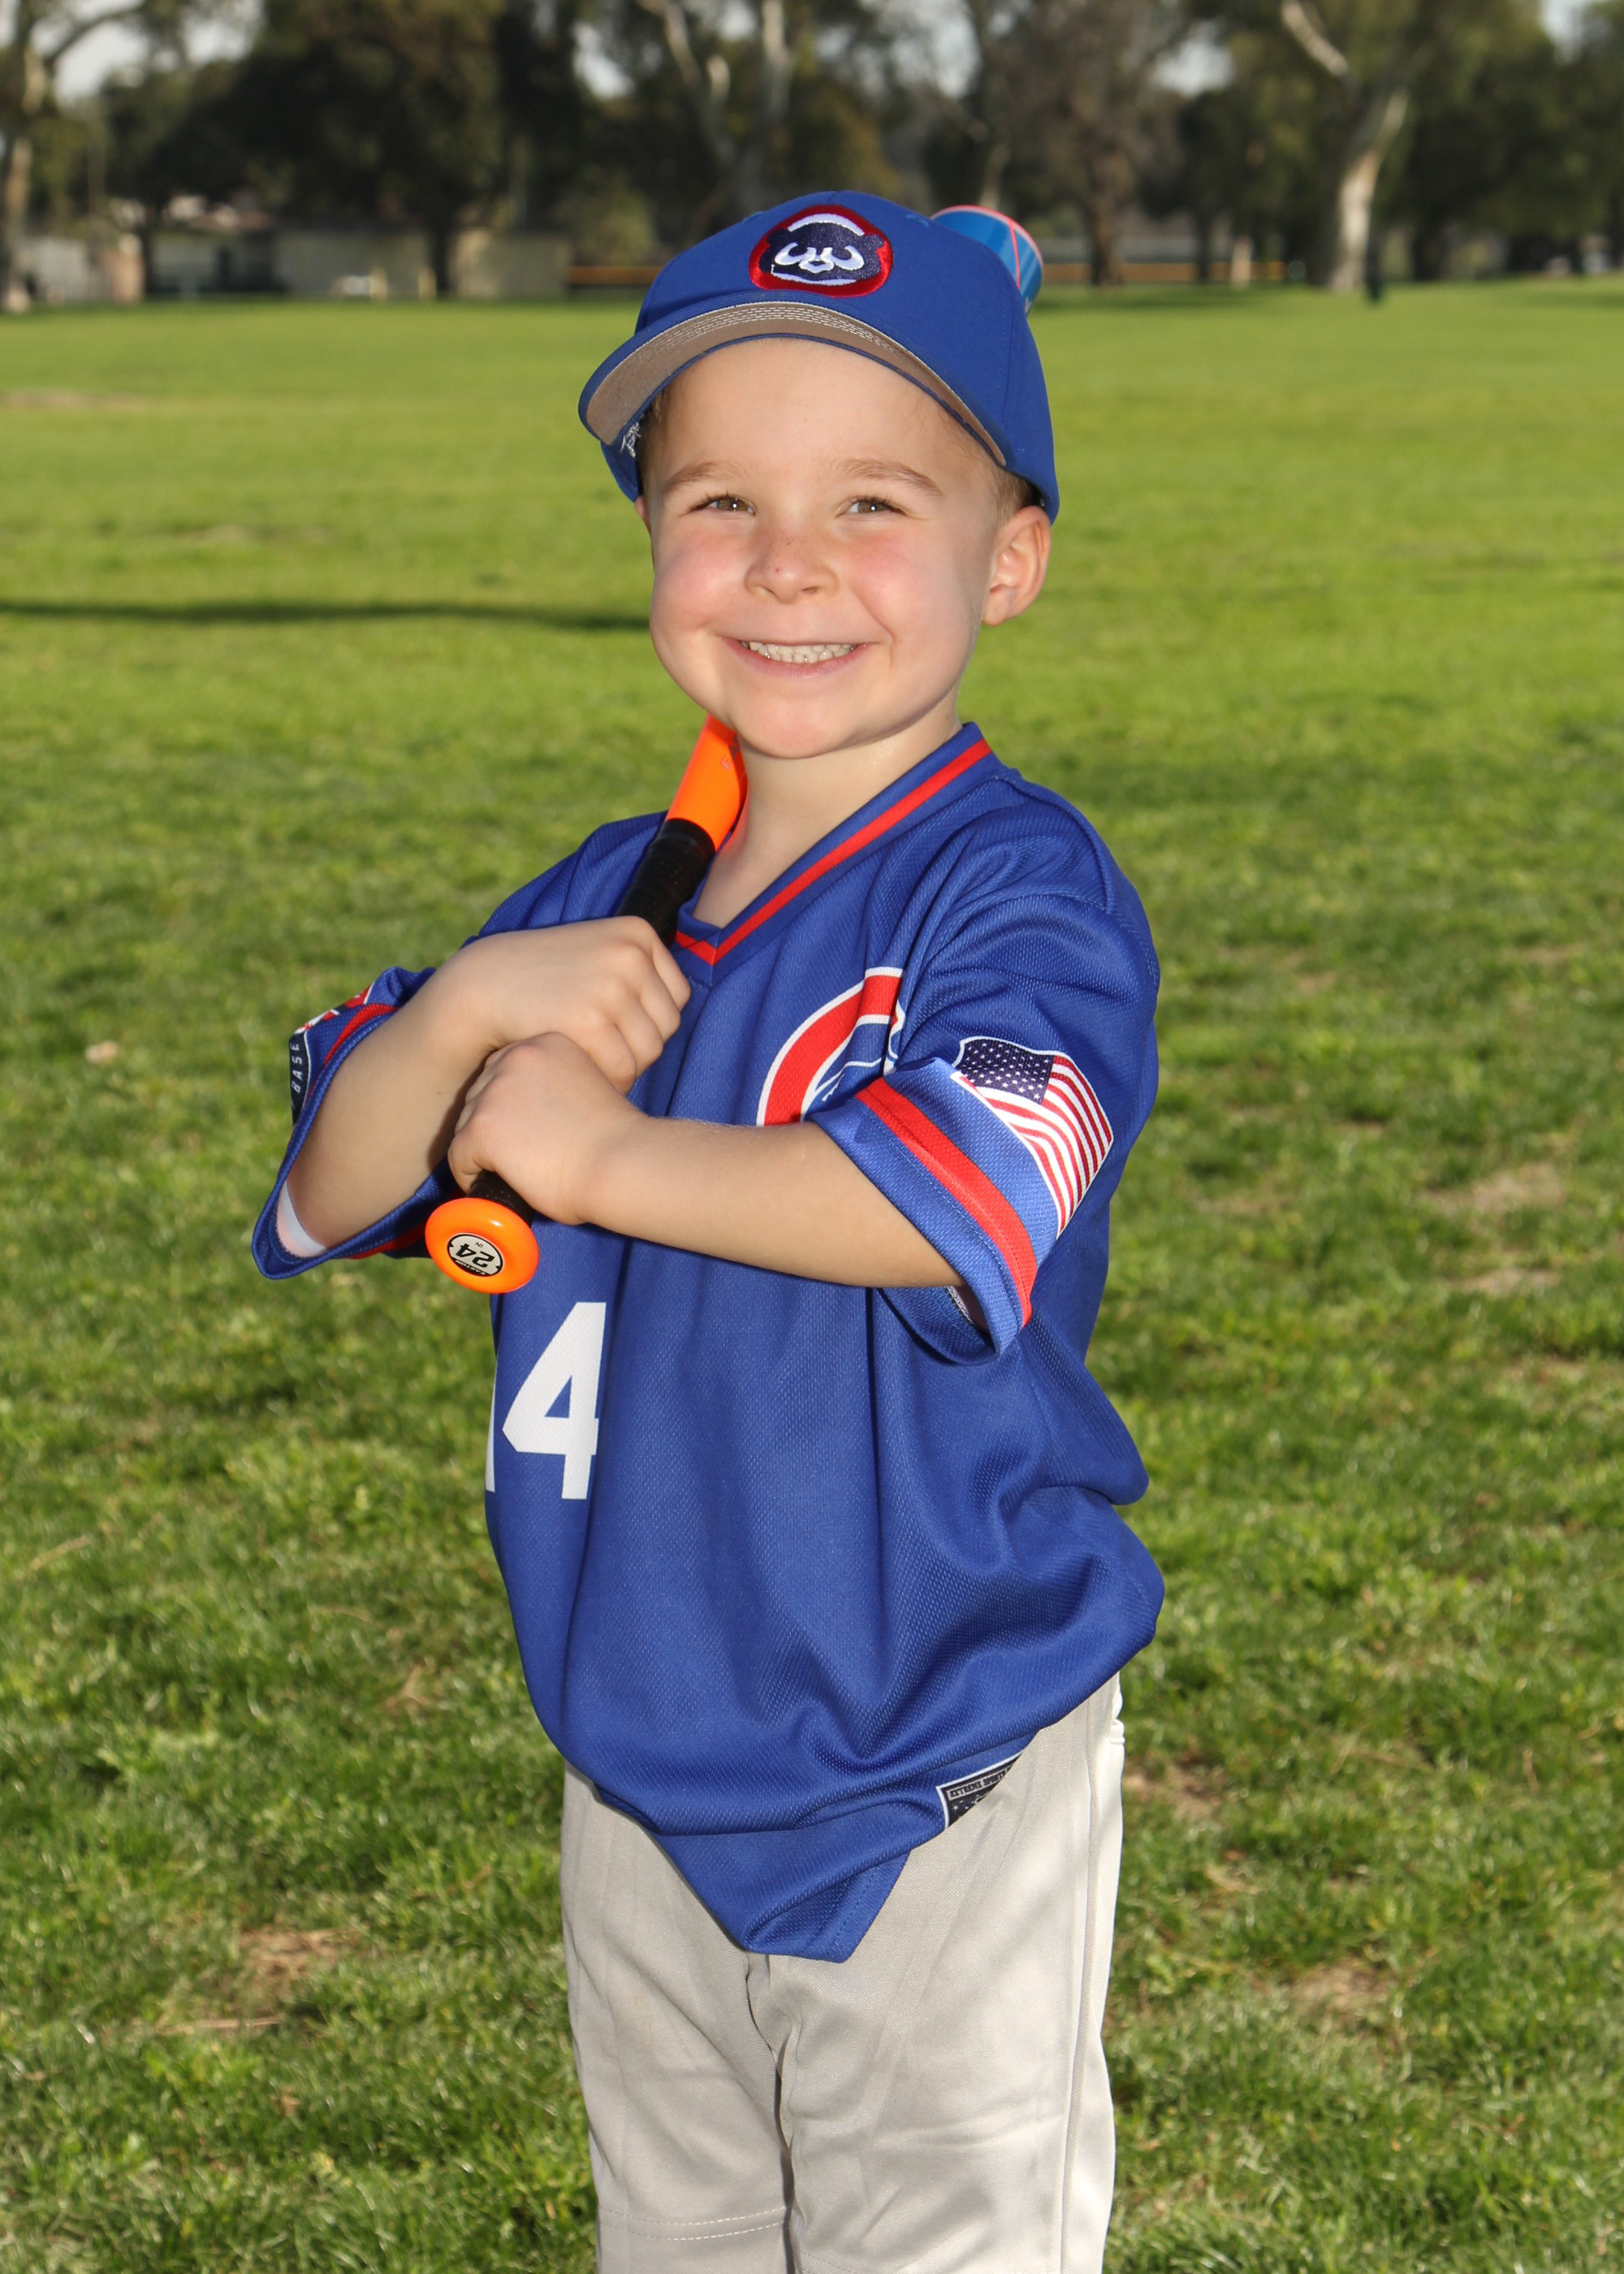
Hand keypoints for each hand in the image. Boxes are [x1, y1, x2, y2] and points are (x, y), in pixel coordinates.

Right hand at [441, 918, 688, 1094]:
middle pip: (665, 1028)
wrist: (482, 985)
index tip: (612, 1027)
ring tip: (585, 1057)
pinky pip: (622, 1070)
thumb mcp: (596, 955)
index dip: (647, 1022)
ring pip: (648, 1053)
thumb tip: (675, 1018)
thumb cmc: (542, 980)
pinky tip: (575, 1066)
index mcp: (638, 933)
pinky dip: (603, 1080)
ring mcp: (611, 986)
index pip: (676, 998)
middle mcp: (630, 955)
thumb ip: (637, 976)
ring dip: (621, 1066)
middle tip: (595, 1047)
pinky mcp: (590, 1021)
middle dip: (635, 1046)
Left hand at [448, 1032, 636, 1223]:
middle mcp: (516, 1058)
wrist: (624, 1162)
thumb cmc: (618, 1139)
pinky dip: (473, 1176)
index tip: (529, 1129)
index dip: (512, 1106)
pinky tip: (503, 1184)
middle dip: (495, 1126)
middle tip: (523, 1154)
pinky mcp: (482, 1127)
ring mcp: (495, 1092)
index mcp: (545, 1043)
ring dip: (486, 1151)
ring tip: (517, 1171)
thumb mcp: (587, 1088)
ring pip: (467, 1126)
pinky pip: (459, 1158)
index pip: (505, 1071)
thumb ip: (556, 1085)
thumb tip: (531, 1113)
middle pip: (481, 1095)